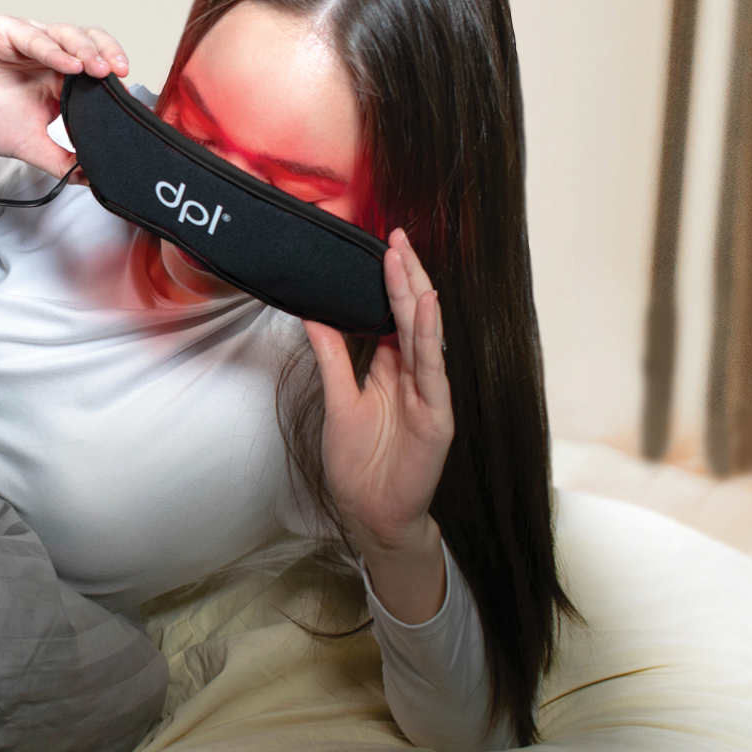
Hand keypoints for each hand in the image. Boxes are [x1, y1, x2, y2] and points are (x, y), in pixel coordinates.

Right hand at [0, 16, 127, 177]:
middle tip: (120, 74)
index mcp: (58, 77)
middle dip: (107, 55)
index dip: (114, 76)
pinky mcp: (1, 31)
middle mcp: (47, 54)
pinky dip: (51, 48)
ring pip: (65, 33)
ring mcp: (26, 40)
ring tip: (98, 69)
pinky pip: (30, 34)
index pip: (95, 67)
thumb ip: (60, 159)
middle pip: (88, 42)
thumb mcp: (28, 145)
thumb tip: (91, 177)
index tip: (129, 95)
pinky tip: (66, 63)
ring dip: (85, 49)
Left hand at [302, 228, 453, 586]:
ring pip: (424, 336)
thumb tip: (313, 314)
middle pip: (409, 317)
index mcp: (390, 370)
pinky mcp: (437, 415)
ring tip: (407, 258)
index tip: (377, 247)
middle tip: (394, 237)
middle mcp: (412, 376)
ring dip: (416, 296)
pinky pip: (433, 370)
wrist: (373, 514)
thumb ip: (332, 357)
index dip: (385, 284)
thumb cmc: (358, 463)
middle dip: (403, 277)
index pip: (390, 317)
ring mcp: (428, 393)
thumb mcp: (337, 400)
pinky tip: (429, 307)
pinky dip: (430, 338)